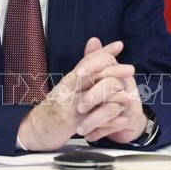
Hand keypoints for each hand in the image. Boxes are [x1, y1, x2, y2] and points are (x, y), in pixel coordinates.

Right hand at [16, 38, 133, 150]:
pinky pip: (93, 118)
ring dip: (114, 94)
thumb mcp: (70, 84)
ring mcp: (70, 105)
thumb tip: (95, 41)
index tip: (119, 46)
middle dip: (114, 71)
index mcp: (70, 78)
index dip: (104, 52)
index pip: (87, 60)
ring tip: (130, 94)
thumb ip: (85, 66)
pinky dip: (110, 118)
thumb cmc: (58, 105)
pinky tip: (122, 116)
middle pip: (92, 74)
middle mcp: (68, 88)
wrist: (39, 127)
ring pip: (94, 95)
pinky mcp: (71, 122)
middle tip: (130, 69)